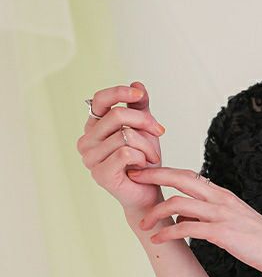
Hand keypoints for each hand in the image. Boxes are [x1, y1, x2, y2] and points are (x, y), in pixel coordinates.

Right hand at [76, 81, 165, 214]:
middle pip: (118, 115)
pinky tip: (143, 167)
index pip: (99, 99)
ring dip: (147, 146)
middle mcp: (86, 140)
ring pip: (125, 135)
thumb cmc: (144, 161)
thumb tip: (137, 84)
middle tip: (160, 131)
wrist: (148, 192)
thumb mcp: (145, 129)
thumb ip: (139, 107)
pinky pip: (126, 153)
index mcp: (94, 126)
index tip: (139, 95)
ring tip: (150, 157)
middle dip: (145, 122)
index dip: (120, 92)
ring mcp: (90, 158)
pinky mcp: (100, 174)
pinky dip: (142, 158)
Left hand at [128, 166, 261, 275]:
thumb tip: (183, 218)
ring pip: (179, 204)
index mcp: (221, 194)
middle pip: (179, 178)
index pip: (187, 175)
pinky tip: (158, 239)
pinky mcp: (222, 233)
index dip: (163, 171)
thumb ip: (208, 214)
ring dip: (156, 212)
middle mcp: (219, 198)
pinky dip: (168, 233)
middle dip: (152, 176)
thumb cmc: (260, 237)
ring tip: (142, 223)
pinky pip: (187, 229)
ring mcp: (221, 214)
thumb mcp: (232, 219)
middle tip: (131, 177)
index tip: (142, 172)